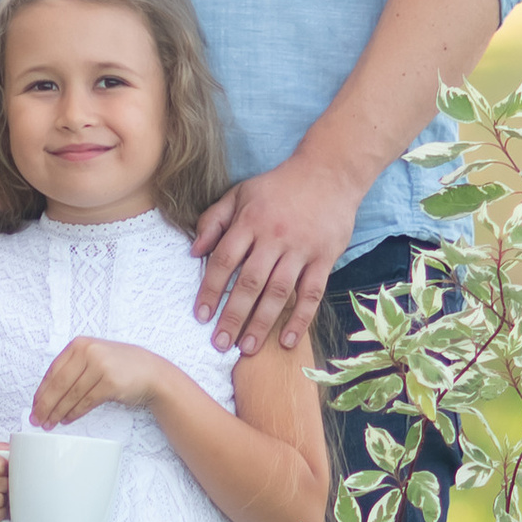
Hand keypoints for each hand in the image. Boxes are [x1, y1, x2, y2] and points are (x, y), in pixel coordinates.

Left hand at [30, 337, 163, 427]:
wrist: (151, 372)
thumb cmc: (119, 367)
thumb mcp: (93, 358)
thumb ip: (72, 368)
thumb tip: (46, 394)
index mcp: (79, 344)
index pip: (53, 370)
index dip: (42, 391)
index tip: (34, 405)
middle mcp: (88, 351)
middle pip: (59, 383)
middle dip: (46, 404)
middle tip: (37, 419)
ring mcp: (100, 366)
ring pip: (71, 394)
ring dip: (58, 411)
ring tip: (50, 423)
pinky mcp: (110, 382)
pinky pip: (86, 401)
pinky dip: (75, 413)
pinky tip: (68, 419)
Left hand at [189, 146, 363, 353]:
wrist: (328, 173)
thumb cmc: (278, 187)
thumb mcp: (240, 194)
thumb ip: (214, 220)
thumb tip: (193, 251)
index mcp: (250, 222)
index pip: (224, 260)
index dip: (211, 289)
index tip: (201, 315)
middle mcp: (274, 237)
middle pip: (250, 282)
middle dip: (233, 315)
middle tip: (220, 343)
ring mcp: (301, 249)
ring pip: (279, 291)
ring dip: (262, 322)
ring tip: (247, 348)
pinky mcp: (325, 258)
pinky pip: (312, 293)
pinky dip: (300, 319)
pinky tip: (286, 340)